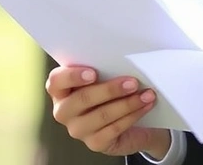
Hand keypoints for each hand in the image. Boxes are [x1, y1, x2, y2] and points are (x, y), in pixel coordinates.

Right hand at [46, 65, 171, 157]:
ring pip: (102, 115)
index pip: (56, 81)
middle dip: (110, 90)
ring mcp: (77, 130)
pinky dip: (133, 115)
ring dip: (128, 103)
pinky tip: (145, 106)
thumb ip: (103, 69)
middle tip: (133, 82)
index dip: (72, 76)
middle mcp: (64, 111)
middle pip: (82, 99)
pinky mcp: (94, 143)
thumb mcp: (102, 78)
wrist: (124, 122)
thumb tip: (123, 59)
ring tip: (146, 94)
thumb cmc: (109, 92)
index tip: (93, 73)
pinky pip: (114, 129)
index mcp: (60, 90)